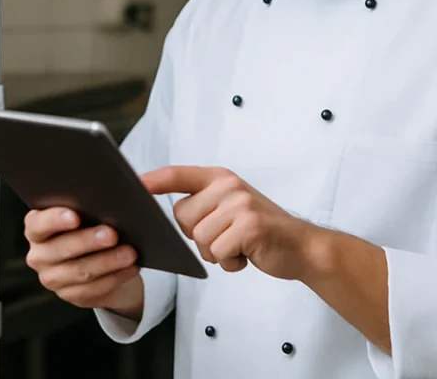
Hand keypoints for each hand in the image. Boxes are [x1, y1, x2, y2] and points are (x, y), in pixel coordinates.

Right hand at [24, 208, 143, 317]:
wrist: (100, 259)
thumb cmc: (92, 225)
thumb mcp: (91, 208)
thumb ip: (103, 196)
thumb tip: (135, 188)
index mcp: (37, 227)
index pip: (38, 224)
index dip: (54, 220)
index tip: (75, 217)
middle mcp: (40, 254)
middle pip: (60, 249)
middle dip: (88, 241)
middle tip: (112, 234)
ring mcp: (53, 277)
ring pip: (79, 271)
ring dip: (107, 262)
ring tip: (128, 252)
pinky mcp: (71, 295)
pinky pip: (93, 289)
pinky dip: (115, 277)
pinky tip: (129, 267)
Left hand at [142, 166, 314, 279]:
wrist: (302, 247)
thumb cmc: (259, 232)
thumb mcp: (231, 207)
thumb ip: (203, 204)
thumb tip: (164, 214)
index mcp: (220, 178)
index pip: (178, 174)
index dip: (154, 180)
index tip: (134, 184)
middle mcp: (228, 185)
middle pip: (182, 217)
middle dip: (199, 236)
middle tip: (227, 237)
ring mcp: (240, 203)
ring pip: (200, 238)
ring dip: (216, 253)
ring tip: (239, 246)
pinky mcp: (250, 225)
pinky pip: (218, 252)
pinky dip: (230, 263)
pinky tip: (247, 255)